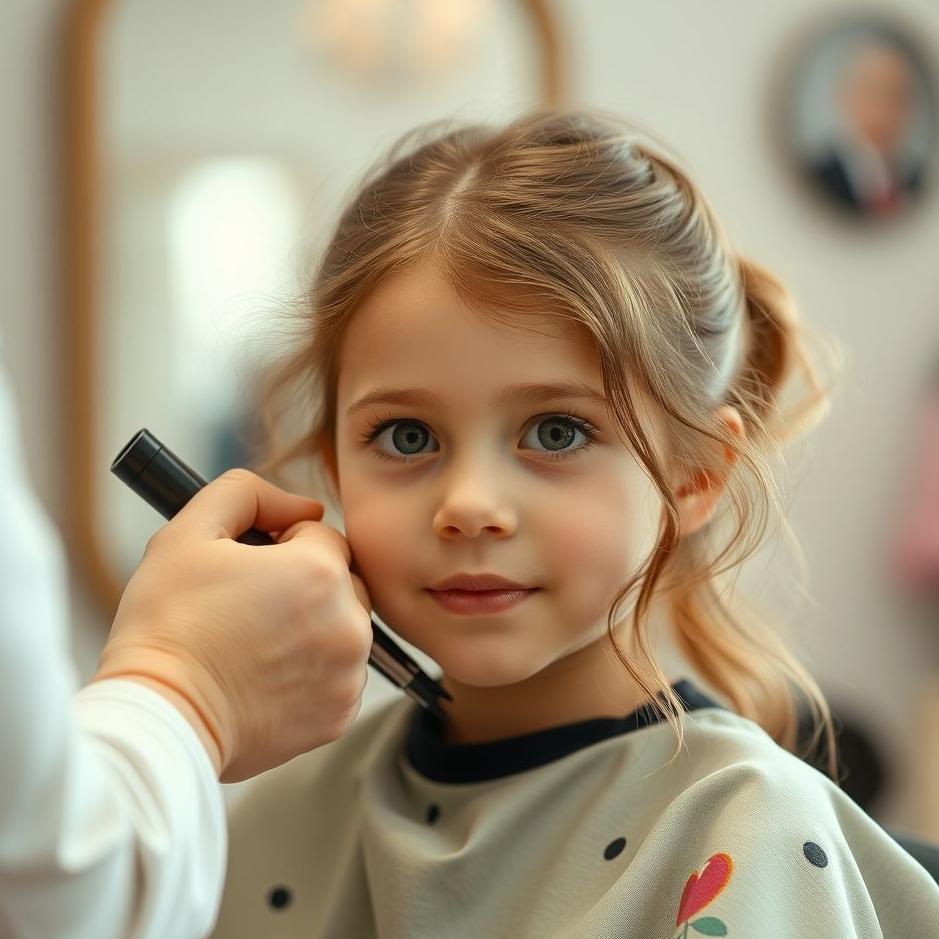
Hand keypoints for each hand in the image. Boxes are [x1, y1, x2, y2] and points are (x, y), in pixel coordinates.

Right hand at [91, 469, 373, 781]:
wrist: (159, 718)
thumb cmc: (168, 625)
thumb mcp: (189, 532)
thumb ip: (248, 493)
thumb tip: (302, 505)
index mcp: (321, 572)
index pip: (321, 534)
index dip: (281, 545)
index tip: (249, 570)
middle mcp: (349, 623)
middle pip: (343, 581)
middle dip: (306, 584)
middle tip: (251, 607)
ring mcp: (348, 673)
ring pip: (343, 629)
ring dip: (314, 628)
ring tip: (255, 645)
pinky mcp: (339, 715)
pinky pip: (338, 676)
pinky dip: (313, 673)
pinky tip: (266, 678)